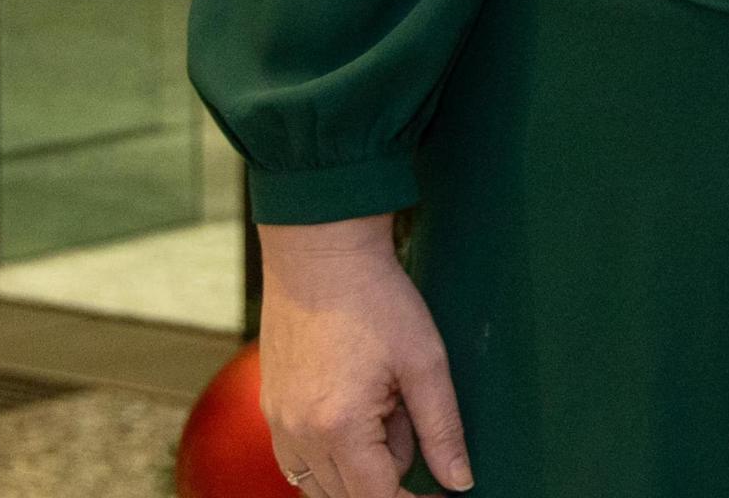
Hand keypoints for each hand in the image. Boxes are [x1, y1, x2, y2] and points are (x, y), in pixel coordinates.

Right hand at [257, 218, 473, 496]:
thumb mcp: (426, 363)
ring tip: (386, 405)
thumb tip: (459, 481)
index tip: (444, 493)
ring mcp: (277, 424)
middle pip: (348, 495)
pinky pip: (297, 461)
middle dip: (390, 477)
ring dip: (359, 468)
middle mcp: (298, 435)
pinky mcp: (270, 409)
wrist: (320, 255)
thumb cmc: (376, 301)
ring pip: (319, 484)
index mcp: (338, 428)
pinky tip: (357, 413)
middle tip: (412, 418)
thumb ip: (442, 429)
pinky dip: (330, 456)